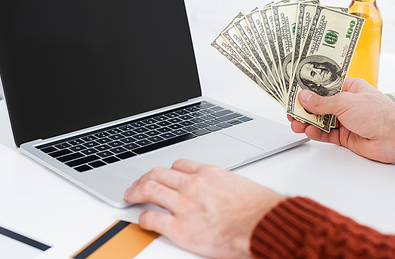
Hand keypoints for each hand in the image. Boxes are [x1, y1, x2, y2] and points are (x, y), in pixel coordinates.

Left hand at [124, 159, 284, 258]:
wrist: (264, 224)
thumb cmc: (259, 208)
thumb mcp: (240, 184)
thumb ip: (222, 184)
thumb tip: (220, 190)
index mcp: (208, 173)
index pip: (179, 165)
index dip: (167, 170)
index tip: (164, 175)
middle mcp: (193, 185)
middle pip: (158, 173)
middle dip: (144, 177)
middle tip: (137, 183)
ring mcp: (184, 205)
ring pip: (150, 189)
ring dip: (136, 191)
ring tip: (130, 196)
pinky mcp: (180, 228)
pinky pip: (152, 219)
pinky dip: (143, 218)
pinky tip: (143, 220)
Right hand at [288, 78, 394, 162]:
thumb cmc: (380, 115)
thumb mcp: (346, 102)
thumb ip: (322, 102)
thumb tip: (304, 97)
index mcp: (350, 88)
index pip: (324, 87)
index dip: (308, 89)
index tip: (294, 91)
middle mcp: (347, 103)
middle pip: (319, 105)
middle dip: (304, 108)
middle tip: (291, 111)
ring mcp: (345, 120)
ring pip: (320, 120)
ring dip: (307, 122)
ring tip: (296, 123)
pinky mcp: (345, 136)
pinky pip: (325, 134)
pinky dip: (316, 133)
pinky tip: (309, 131)